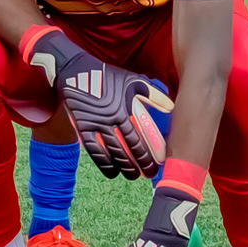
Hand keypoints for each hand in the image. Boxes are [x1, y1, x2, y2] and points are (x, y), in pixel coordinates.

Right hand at [23, 25, 172, 175]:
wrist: (76, 71)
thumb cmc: (108, 76)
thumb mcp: (133, 81)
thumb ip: (153, 96)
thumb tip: (171, 108)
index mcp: (125, 109)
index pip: (140, 138)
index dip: (149, 155)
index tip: (157, 164)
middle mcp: (111, 119)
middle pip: (128, 149)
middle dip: (140, 164)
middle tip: (148, 174)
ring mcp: (95, 125)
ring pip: (112, 153)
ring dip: (124, 167)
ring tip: (133, 175)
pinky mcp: (82, 128)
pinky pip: (94, 151)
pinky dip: (103, 164)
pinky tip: (112, 173)